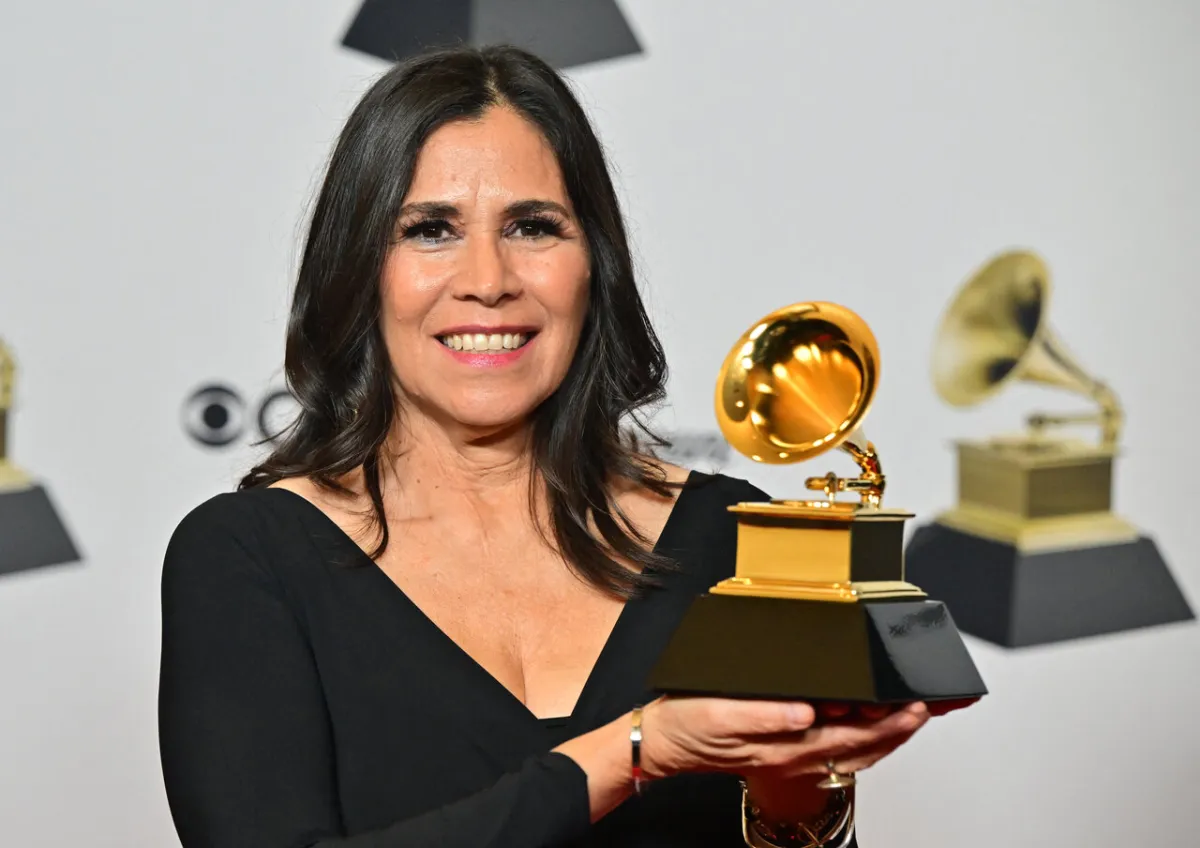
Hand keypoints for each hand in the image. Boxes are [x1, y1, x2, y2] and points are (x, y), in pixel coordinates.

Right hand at [638, 696, 927, 781]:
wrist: (664, 744)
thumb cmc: (687, 726)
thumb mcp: (720, 713)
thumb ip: (765, 714)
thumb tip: (805, 711)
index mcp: (786, 745)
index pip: (852, 737)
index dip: (889, 723)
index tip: (916, 706)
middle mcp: (795, 754)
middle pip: (862, 747)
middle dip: (899, 729)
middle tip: (929, 708)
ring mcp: (791, 754)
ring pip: (852, 751)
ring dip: (885, 734)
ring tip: (910, 716)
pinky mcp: (782, 747)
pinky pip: (834, 749)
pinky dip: (860, 739)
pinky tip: (865, 726)